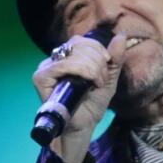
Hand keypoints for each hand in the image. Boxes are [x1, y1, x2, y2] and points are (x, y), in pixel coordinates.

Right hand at [32, 30, 127, 162]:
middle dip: (97, 61)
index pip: (82, 41)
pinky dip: (81, 71)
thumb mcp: (108, 79)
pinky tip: (88, 83)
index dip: (98, 51)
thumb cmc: (91, 106)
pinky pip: (62, 65)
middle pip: (78, 44)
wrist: (82, 127)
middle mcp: (54, 60)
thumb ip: (114, 59)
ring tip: (96, 84)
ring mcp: (46, 68)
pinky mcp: (41, 78)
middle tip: (101, 81)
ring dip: (92, 68)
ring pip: (73, 53)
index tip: (105, 70)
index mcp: (67, 58)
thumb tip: (121, 35)